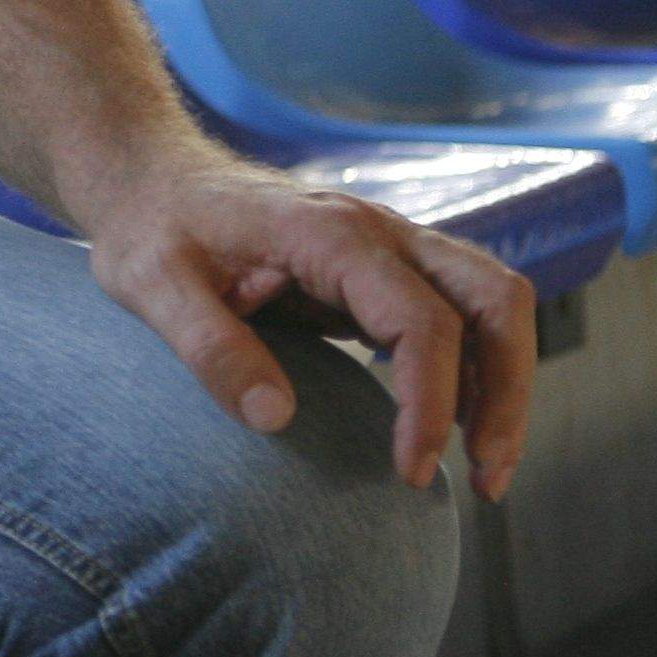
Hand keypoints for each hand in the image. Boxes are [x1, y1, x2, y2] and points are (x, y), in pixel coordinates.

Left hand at [83, 157, 534, 498]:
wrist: (148, 177)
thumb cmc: (150, 229)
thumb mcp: (150, 286)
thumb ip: (208, 345)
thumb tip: (276, 418)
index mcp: (329, 234)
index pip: (421, 321)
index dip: (429, 402)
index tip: (410, 469)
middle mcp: (378, 230)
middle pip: (494, 300)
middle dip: (508, 393)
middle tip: (488, 478)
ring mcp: (390, 245)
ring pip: (493, 301)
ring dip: (506, 382)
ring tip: (486, 468)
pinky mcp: (385, 268)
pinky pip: (462, 311)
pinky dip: (478, 367)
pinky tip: (454, 424)